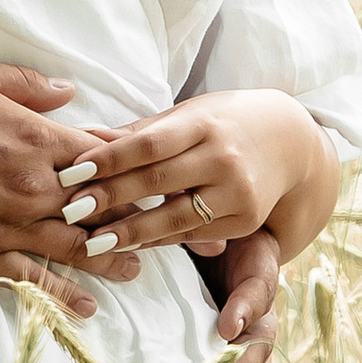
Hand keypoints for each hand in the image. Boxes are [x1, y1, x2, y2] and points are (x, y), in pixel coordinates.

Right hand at [0, 60, 139, 302]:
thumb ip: (26, 84)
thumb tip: (69, 92)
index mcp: (31, 139)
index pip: (99, 156)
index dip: (126, 164)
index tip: (145, 171)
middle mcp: (28, 188)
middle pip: (97, 208)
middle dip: (130, 216)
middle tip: (157, 227)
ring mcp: (4, 227)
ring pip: (72, 248)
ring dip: (108, 258)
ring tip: (134, 267)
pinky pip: (30, 280)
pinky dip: (62, 295)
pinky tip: (86, 306)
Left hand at [54, 88, 327, 256]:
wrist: (291, 143)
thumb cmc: (224, 122)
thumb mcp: (187, 115)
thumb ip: (139, 131)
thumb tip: (85, 136)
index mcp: (203, 124)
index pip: (148, 144)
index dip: (109, 159)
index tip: (72, 171)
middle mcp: (223, 158)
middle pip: (158, 181)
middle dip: (110, 198)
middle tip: (70, 210)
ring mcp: (237, 192)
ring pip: (175, 217)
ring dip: (131, 232)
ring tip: (93, 243)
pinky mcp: (244, 221)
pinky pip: (193, 235)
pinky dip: (159, 241)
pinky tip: (129, 246)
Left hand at [206, 231, 281, 362]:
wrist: (232, 240)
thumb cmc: (219, 232)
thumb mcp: (216, 229)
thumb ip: (208, 237)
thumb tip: (204, 245)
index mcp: (259, 274)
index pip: (257, 293)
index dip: (243, 310)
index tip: (226, 328)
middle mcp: (262, 311)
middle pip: (258, 345)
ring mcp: (255, 337)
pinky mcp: (243, 355)